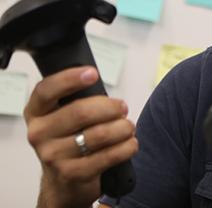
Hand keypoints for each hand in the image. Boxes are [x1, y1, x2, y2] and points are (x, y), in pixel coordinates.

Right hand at [23, 66, 137, 207]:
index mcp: (36, 112)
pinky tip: (130, 143)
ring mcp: (53, 156)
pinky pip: (107, 156)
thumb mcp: (64, 113)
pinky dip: (126, 147)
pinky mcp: (71, 174)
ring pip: (99, 134)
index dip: (70, 79)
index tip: (93, 73)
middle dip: (110, 107)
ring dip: (122, 127)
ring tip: (128, 126)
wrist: (64, 181)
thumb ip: (76, 96)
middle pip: (80, 111)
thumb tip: (98, 81)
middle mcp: (39, 133)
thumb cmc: (71, 136)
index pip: (46, 90)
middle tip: (123, 107)